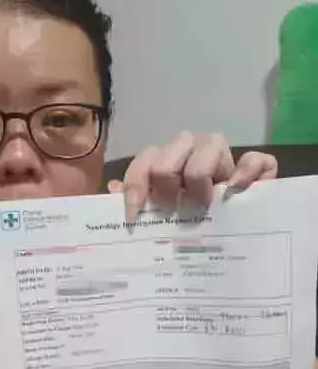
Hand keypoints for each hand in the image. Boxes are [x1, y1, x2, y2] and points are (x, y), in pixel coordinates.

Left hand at [108, 132, 277, 223]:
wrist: (235, 224)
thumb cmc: (186, 216)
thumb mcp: (157, 211)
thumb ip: (135, 197)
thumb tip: (113, 190)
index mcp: (165, 159)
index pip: (144, 162)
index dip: (136, 189)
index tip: (133, 219)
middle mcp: (191, 149)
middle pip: (173, 153)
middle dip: (167, 184)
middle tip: (173, 208)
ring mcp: (221, 154)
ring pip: (211, 145)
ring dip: (200, 178)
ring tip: (200, 204)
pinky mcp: (254, 167)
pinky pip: (254, 160)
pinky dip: (246, 172)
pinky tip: (235, 189)